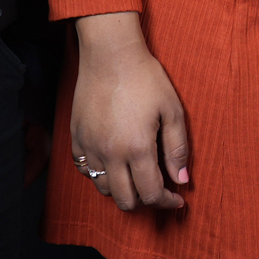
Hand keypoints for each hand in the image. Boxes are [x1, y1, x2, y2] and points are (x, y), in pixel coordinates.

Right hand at [71, 12, 189, 211]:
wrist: (110, 56)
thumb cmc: (145, 79)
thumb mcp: (172, 110)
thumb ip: (177, 148)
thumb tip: (182, 179)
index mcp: (137, 149)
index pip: (151, 193)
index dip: (167, 202)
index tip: (177, 199)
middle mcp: (110, 154)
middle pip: (125, 200)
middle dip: (145, 202)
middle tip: (158, 190)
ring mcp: (90, 147)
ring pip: (103, 188)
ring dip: (122, 189)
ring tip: (136, 175)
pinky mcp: (76, 138)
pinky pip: (85, 170)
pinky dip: (100, 175)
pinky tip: (114, 163)